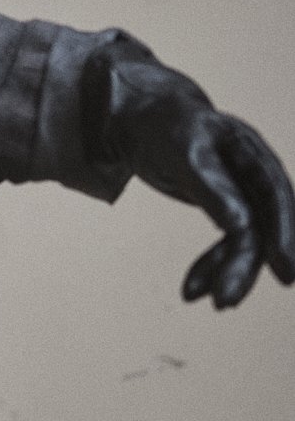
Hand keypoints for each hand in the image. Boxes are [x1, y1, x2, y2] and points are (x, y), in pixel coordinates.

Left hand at [81, 42, 294, 307]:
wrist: (140, 119)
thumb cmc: (163, 127)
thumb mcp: (183, 154)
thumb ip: (212, 187)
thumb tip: (242, 226)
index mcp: (250, 151)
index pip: (274, 196)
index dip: (282, 234)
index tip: (285, 271)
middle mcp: (253, 172)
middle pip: (262, 224)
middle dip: (245, 265)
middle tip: (226, 302)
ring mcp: (242, 191)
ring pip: (245, 240)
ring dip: (225, 271)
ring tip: (204, 301)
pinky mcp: (226, 206)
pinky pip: (228, 242)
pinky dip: (211, 266)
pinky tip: (192, 290)